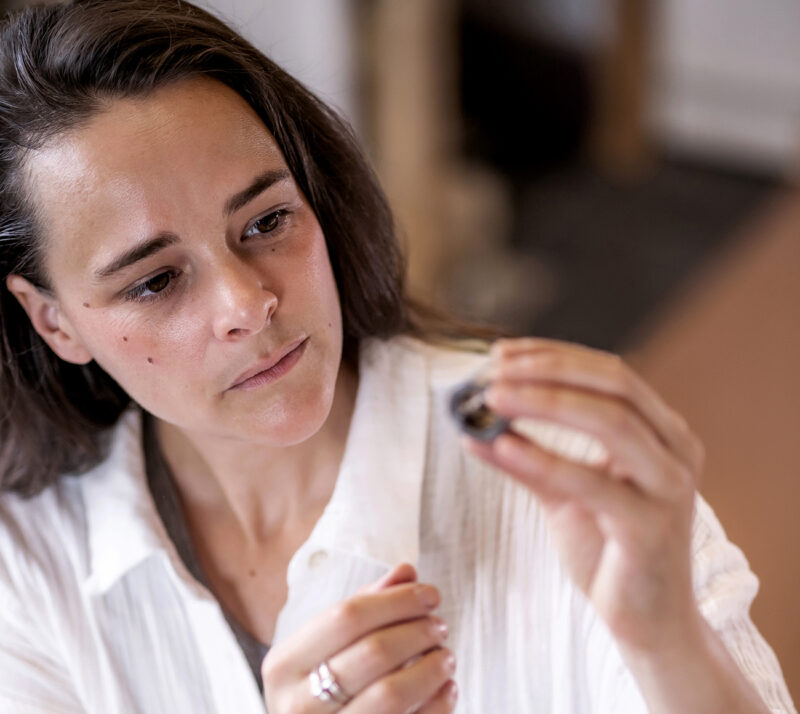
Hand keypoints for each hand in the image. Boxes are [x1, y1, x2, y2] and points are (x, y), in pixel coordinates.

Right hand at [261, 563, 457, 712]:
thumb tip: (407, 572)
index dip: (396, 601)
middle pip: (372, 652)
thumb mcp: (328, 644)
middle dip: (416, 632)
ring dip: (429, 668)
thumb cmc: (319, 686)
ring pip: (390, 694)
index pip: (346, 617)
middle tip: (440, 626)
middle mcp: (296, 704)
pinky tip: (447, 688)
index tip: (430, 594)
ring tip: (445, 656)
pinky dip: (436, 704)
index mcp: (284, 664)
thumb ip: (366, 604)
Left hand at [464, 338, 706, 654]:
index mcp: (661, 431)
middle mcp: (676, 450)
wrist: (646, 620)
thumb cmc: (607, 547)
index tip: (500, 353)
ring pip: (611, 422)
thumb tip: (472, 424)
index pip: (609, 372)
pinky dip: (543, 459)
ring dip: (544, 403)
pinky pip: (592, 483)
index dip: (553, 356)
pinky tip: (502, 447)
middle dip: (549, 370)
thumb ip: (525, 455)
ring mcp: (670, 487)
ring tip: (492, 399)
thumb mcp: (562, 491)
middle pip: (614, 384)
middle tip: (493, 371)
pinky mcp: (652, 528)